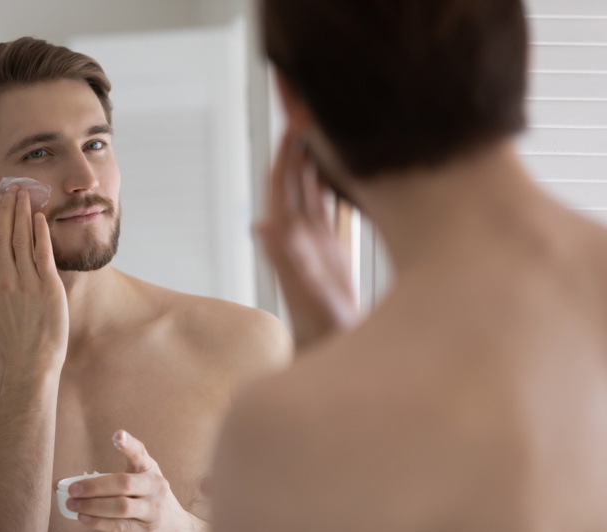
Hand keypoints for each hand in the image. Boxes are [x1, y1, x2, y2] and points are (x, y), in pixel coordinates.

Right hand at [0, 187, 68, 371]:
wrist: (33, 359)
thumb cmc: (10, 338)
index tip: (1, 200)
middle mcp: (4, 280)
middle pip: (4, 235)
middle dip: (9, 209)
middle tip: (14, 187)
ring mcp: (25, 282)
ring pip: (22, 240)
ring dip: (23, 214)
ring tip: (27, 194)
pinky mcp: (47, 286)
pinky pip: (42, 253)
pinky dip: (40, 233)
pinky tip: (40, 217)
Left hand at [66, 430, 205, 531]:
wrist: (176, 525)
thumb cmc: (149, 495)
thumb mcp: (141, 476)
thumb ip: (111, 474)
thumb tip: (64, 481)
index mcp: (150, 469)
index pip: (140, 454)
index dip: (129, 444)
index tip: (117, 435)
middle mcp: (155, 487)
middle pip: (124, 484)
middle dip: (95, 486)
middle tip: (73, 488)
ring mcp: (153, 510)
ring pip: (121, 508)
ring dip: (93, 506)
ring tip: (73, 504)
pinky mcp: (146, 531)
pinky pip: (120, 527)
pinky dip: (99, 523)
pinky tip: (84, 518)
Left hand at [255, 130, 358, 348]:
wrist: (333, 353)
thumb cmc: (320, 332)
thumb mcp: (305, 298)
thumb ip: (285, 261)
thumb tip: (260, 224)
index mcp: (289, 237)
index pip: (282, 182)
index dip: (286, 150)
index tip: (296, 116)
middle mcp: (298, 233)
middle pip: (295, 176)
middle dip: (301, 141)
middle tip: (313, 103)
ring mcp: (315, 239)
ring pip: (312, 186)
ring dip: (317, 154)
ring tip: (329, 122)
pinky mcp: (331, 247)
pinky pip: (329, 204)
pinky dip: (335, 178)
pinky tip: (347, 161)